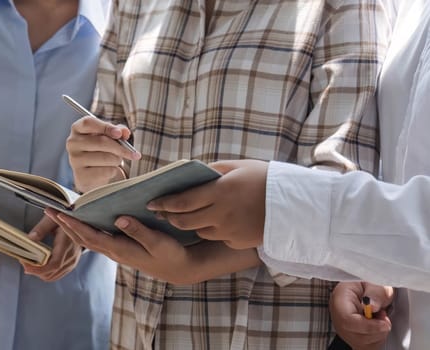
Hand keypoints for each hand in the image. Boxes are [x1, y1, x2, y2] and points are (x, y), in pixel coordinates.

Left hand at [21, 215, 81, 281]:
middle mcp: (71, 255)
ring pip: (53, 276)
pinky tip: (39, 266)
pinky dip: (46, 273)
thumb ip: (41, 228)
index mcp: (67, 244)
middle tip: (24, 262)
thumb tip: (31, 238)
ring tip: (30, 263)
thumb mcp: (52, 219)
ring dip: (39, 273)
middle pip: (52, 272)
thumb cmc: (65, 219)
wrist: (79, 222)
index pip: (55, 263)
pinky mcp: (71, 264)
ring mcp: (72, 261)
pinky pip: (57, 274)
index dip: (39, 269)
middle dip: (35, 271)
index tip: (27, 266)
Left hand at [46, 209, 249, 284]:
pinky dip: (85, 230)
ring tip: (59, 214)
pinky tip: (82, 221)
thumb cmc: (169, 254)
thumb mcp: (157, 242)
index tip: (59, 213)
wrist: (178, 269)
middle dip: (64, 225)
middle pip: (83, 238)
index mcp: (119, 249)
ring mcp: (116, 251)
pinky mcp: (120, 249)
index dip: (73, 224)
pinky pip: (97, 238)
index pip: (90, 236)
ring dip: (72, 227)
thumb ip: (138, 230)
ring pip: (88, 239)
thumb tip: (119, 219)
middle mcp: (113, 251)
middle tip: (48, 210)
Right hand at [66, 116, 140, 192]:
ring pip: (106, 157)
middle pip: (101, 141)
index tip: (120, 134)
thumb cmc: (100, 150)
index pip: (89, 123)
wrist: (92, 174)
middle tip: (133, 154)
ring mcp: (74, 160)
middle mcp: (72, 143)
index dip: (106, 127)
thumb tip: (125, 132)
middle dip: (120, 148)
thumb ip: (118, 131)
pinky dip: (113, 171)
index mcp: (77, 128)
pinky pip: (106, 171)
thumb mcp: (109, 136)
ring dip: (117, 160)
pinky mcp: (80, 175)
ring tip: (115, 161)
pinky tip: (109, 170)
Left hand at [146, 159, 267, 248]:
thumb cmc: (266, 179)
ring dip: (190, 224)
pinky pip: (216, 237)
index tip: (150, 203)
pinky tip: (214, 221)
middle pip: (184, 221)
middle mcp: (222, 214)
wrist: (297, 204)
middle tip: (161, 212)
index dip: (163, 204)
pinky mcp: (238, 242)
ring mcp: (230, 230)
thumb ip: (212, 171)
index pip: (182, 202)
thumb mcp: (239, 167)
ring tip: (185, 216)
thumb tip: (191, 176)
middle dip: (169, 217)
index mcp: (221, 191)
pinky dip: (211, 230)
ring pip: (198, 231)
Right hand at [330, 282, 392, 349]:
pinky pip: (365, 346)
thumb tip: (372, 305)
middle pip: (355, 335)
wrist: (366, 290)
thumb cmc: (368, 285)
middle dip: (377, 330)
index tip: (384, 322)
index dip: (368, 325)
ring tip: (379, 318)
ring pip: (362, 343)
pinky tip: (376, 326)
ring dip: (378, 334)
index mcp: (339, 298)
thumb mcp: (374, 282)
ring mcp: (343, 328)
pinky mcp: (351, 337)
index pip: (347, 319)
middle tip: (383, 315)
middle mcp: (337, 316)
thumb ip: (375, 292)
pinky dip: (376, 338)